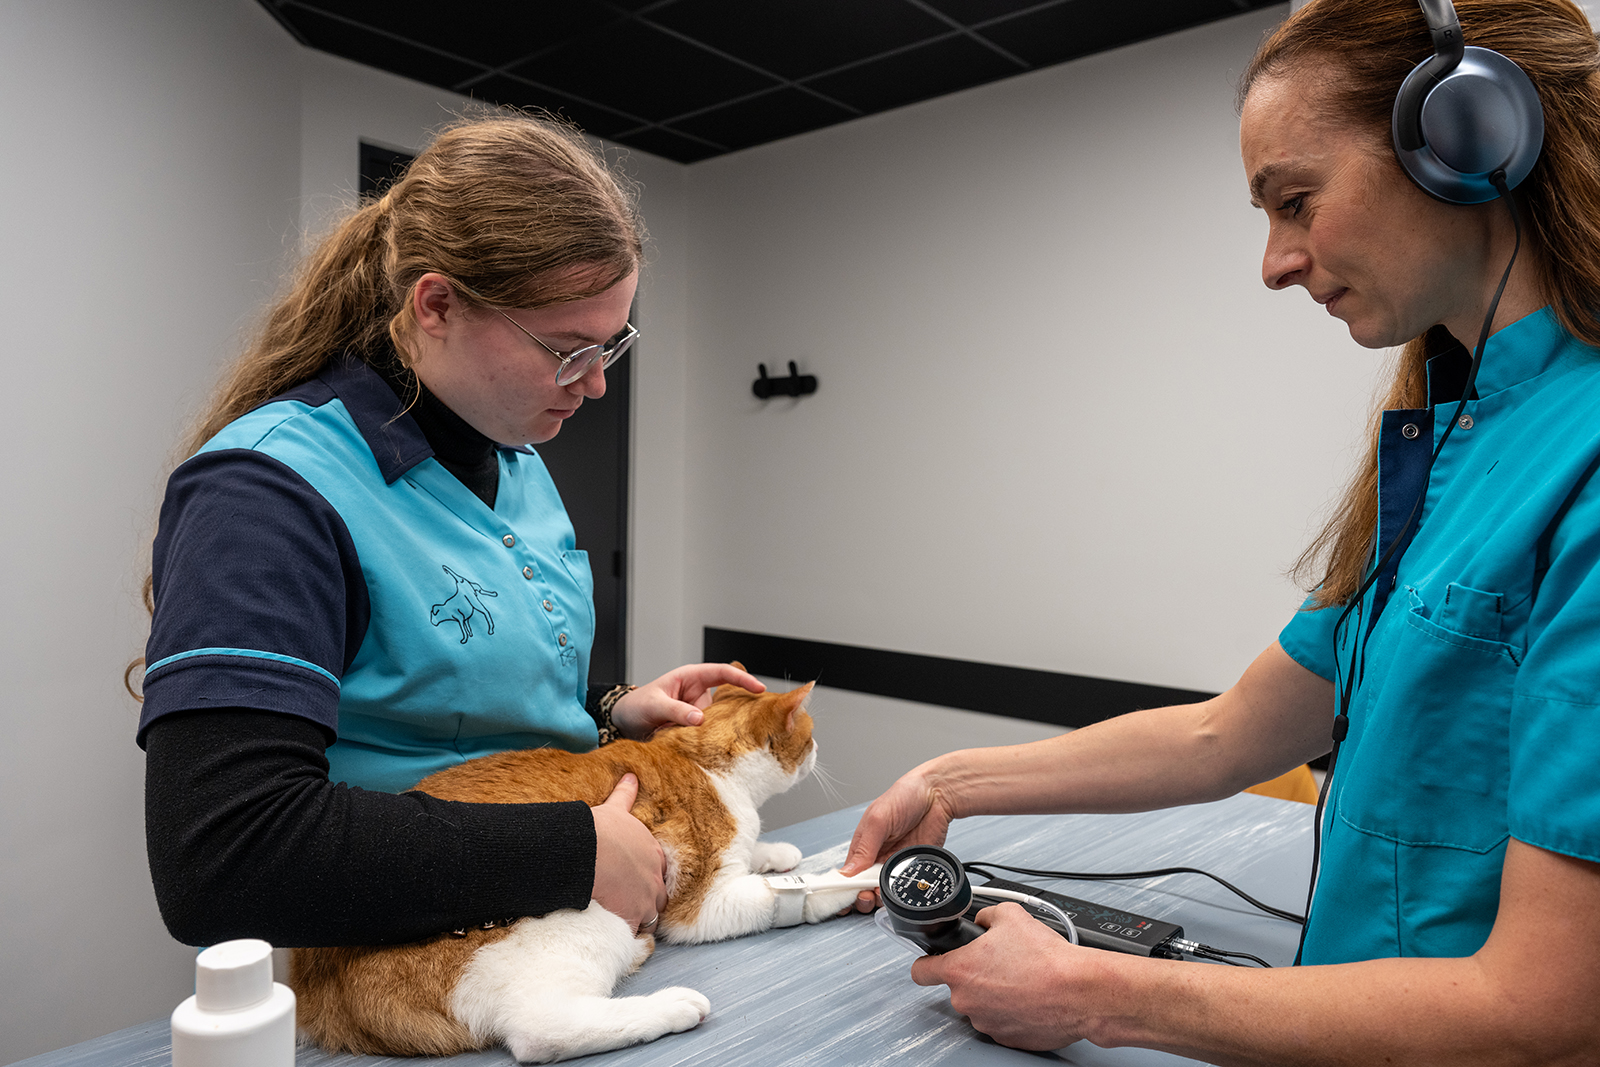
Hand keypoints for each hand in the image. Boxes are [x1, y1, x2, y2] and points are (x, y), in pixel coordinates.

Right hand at [590, 774, 667, 932]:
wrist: (588, 850)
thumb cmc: (597, 829)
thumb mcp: (615, 809)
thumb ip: (625, 795)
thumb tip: (631, 776)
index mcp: (652, 852)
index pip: (658, 870)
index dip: (647, 876)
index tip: (634, 880)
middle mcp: (655, 876)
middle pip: (659, 896)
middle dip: (648, 900)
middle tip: (629, 904)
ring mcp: (647, 899)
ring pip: (650, 917)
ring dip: (639, 920)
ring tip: (622, 922)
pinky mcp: (633, 917)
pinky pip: (633, 933)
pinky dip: (625, 934)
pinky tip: (614, 935)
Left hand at [610, 663, 764, 739]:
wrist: (623, 722)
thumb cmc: (636, 705)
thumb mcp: (654, 704)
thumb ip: (676, 710)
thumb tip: (700, 719)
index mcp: (690, 677)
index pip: (722, 673)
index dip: (742, 679)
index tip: (759, 688)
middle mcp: (698, 694)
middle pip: (727, 698)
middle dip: (741, 708)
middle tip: (756, 719)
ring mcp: (697, 712)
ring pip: (719, 720)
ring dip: (722, 729)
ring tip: (728, 738)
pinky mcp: (694, 729)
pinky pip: (708, 734)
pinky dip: (711, 741)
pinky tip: (713, 749)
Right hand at [838, 763, 955, 911]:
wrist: (938, 795)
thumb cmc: (905, 797)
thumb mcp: (878, 819)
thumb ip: (864, 847)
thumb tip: (847, 871)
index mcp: (862, 845)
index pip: (847, 874)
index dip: (843, 889)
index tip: (843, 899)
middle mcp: (877, 858)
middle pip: (863, 888)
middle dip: (861, 898)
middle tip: (865, 896)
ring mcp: (896, 865)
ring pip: (883, 892)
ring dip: (881, 899)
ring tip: (881, 894)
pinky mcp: (914, 869)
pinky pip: (906, 887)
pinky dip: (902, 894)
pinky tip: (900, 892)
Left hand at [911, 903, 1103, 1050]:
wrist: (1079, 992)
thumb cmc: (1047, 959)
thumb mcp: (1010, 915)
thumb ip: (986, 916)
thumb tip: (983, 921)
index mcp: (960, 970)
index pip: (921, 972)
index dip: (926, 963)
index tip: (930, 962)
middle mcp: (967, 1001)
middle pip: (959, 986)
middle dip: (976, 975)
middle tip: (1001, 963)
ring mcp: (986, 1023)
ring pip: (981, 1004)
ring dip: (994, 994)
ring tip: (1021, 979)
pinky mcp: (1006, 1038)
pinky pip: (1001, 1021)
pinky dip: (1011, 1010)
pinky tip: (1030, 996)